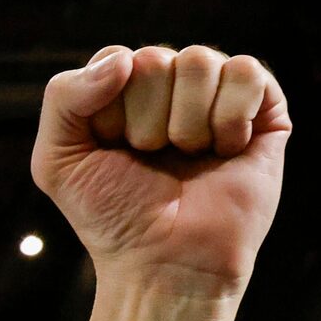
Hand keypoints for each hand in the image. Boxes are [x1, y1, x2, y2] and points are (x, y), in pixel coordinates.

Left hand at [32, 45, 289, 320]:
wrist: (166, 263)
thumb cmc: (113, 216)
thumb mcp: (57, 159)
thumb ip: (63, 97)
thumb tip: (124, 58)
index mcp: (123, 89)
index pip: (115, 60)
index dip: (111, 113)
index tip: (115, 151)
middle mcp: (171, 85)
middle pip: (155, 59)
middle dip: (148, 122)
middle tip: (156, 160)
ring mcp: (216, 95)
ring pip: (200, 61)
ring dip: (187, 124)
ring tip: (191, 157)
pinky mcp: (263, 112)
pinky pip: (247, 72)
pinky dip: (230, 116)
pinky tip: (226, 150)